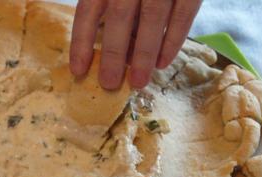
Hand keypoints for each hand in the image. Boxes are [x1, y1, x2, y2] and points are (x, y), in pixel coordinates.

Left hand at [70, 0, 201, 89]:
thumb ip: (111, 6)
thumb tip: (114, 51)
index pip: (88, 9)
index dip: (82, 41)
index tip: (78, 70)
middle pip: (119, 16)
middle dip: (113, 54)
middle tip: (109, 83)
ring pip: (151, 18)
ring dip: (143, 55)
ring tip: (137, 82)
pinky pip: (183, 14)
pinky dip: (172, 41)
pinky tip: (163, 62)